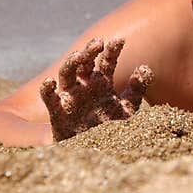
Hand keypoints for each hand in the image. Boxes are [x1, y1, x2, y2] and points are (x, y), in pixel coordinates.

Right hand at [39, 37, 153, 141]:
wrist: (94, 152)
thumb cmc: (110, 127)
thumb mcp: (127, 109)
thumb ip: (137, 89)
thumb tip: (145, 67)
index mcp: (101, 81)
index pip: (106, 60)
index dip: (112, 49)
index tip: (120, 40)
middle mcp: (84, 85)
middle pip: (85, 62)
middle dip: (90, 50)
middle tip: (99, 42)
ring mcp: (69, 96)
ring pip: (66, 73)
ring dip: (71, 62)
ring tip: (80, 55)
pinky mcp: (57, 112)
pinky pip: (48, 98)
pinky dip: (46, 89)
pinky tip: (49, 82)